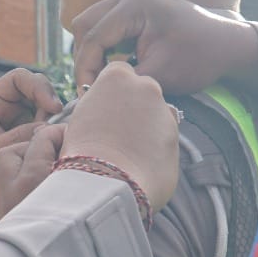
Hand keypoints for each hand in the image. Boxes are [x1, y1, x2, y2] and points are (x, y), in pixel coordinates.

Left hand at [0, 68, 62, 224]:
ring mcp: (13, 128)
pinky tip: (53, 153)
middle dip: (50, 109)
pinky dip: (50, 142)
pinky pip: (42, 137)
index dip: (39, 87)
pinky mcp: (21, 145)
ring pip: (43, 116)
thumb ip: (20, 138)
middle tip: (56, 131)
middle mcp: (2, 112)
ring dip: (52, 127)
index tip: (53, 107)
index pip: (19, 79)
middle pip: (36, 95)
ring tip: (55, 145)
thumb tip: (51, 126)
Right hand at [62, 61, 179, 212]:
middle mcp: (146, 87)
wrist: (106, 183)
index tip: (106, 109)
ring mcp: (165, 112)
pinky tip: (139, 165)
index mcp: (118, 76)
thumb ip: (99, 105)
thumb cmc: (84, 151)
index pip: (119, 73)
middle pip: (142, 92)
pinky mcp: (177, 138)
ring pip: (156, 116)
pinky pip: (164, 140)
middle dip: (134, 108)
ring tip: (127, 154)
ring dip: (146, 130)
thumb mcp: (81, 117)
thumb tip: (105, 111)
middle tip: (116, 133)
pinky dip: (155, 150)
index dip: (112, 92)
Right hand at [71, 0, 257, 95]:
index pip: (93, 37)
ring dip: (91, 51)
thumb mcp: (158, 75)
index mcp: (134, 5)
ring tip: (100, 79)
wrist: (227, 44)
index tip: (86, 95)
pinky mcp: (134, 8)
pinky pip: (105, 25)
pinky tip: (112, 68)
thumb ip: (122, 80)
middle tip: (90, 87)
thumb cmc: (198, 58)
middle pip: (84, 25)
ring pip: (91, 24)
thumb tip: (92, 91)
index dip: (85, 69)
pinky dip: (102, 46)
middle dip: (84, 58)